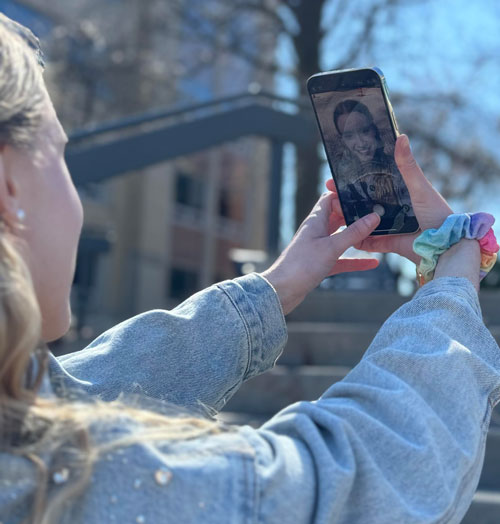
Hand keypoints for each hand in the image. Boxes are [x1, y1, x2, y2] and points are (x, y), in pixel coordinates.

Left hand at [261, 192, 380, 314]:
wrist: (281, 290)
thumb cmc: (301, 265)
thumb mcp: (331, 247)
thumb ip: (353, 232)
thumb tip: (373, 216)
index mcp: (315, 221)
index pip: (329, 198)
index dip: (344, 195)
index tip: (364, 196)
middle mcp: (316, 231)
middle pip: (337, 217)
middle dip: (355, 216)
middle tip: (377, 215)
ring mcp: (318, 247)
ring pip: (341, 238)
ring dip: (356, 237)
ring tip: (377, 235)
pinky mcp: (320, 263)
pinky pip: (341, 258)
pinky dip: (355, 260)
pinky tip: (372, 263)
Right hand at [329, 134, 452, 264]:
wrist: (444, 244)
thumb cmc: (437, 213)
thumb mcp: (419, 187)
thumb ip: (407, 165)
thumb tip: (400, 136)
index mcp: (397, 194)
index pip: (370, 185)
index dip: (353, 181)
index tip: (336, 177)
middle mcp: (390, 210)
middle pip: (362, 204)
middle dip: (344, 200)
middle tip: (328, 195)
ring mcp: (387, 227)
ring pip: (362, 223)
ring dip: (347, 219)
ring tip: (332, 213)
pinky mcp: (387, 243)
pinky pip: (368, 242)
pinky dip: (357, 240)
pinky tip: (342, 235)